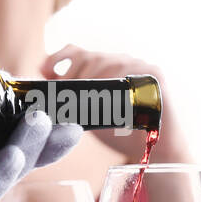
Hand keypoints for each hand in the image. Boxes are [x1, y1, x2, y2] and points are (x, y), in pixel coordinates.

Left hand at [42, 43, 187, 162]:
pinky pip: (131, 73)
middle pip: (90, 58)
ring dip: (93, 82)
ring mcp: (139, 66)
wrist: (156, 150)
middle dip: (73, 76)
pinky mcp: (155, 75)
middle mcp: (122, 61)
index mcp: (105, 66)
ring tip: (86, 102)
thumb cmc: (122, 131)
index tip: (44, 71)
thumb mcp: (90, 112)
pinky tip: (109, 98)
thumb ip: (73, 97)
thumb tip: (47, 85)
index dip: (57, 58)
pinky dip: (116, 84)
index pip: (77, 51)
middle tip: (66, 97)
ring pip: (108, 63)